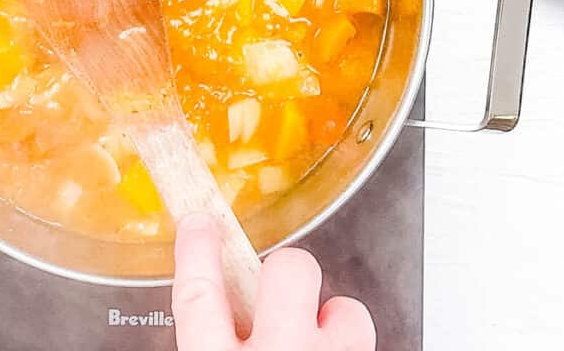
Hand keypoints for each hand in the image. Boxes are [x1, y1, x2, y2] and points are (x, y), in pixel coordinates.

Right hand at [172, 214, 374, 349]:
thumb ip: (211, 344)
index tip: (200, 223)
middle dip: (287, 269)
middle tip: (280, 286)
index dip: (198, 251)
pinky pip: (364, 344)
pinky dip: (350, 346)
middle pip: (288, 270)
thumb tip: (213, 319)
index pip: (199, 295)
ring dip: (333, 321)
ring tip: (321, 341)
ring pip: (345, 311)